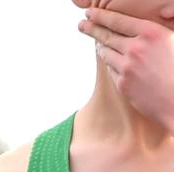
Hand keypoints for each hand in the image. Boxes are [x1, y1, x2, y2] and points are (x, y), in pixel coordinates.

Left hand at [79, 6, 173, 130]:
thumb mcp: (171, 39)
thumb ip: (156, 29)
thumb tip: (155, 16)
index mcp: (150, 33)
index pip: (118, 20)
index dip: (101, 16)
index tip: (90, 12)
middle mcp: (136, 48)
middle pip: (107, 36)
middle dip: (92, 29)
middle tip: (81, 25)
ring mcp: (127, 68)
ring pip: (107, 54)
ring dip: (101, 47)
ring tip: (97, 42)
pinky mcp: (123, 84)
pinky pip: (111, 70)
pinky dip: (110, 63)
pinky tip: (110, 60)